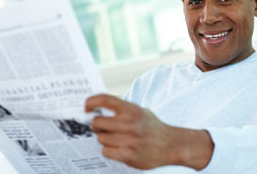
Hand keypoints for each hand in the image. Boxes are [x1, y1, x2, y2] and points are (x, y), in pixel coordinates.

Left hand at [85, 94, 213, 169]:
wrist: (171, 145)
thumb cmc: (152, 126)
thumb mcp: (140, 111)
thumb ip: (121, 109)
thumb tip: (96, 108)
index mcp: (131, 109)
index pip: (104, 99)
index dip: (91, 101)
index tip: (85, 106)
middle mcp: (129, 124)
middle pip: (97, 122)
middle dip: (96, 125)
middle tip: (101, 127)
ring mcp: (128, 140)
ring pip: (100, 138)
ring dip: (104, 139)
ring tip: (116, 138)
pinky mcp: (127, 155)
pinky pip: (105, 151)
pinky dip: (109, 150)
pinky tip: (119, 147)